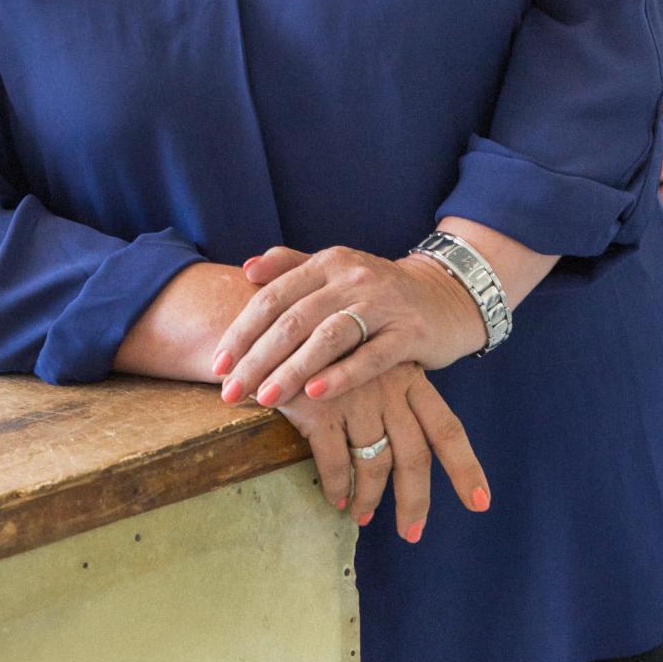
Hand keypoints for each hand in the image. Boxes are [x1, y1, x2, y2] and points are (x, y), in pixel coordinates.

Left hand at [213, 243, 489, 410]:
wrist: (446, 296)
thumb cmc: (378, 292)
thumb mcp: (336, 271)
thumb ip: (291, 266)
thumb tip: (247, 269)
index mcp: (328, 263)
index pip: (274, 296)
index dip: (241, 331)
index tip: (217, 364)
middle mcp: (353, 278)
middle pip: (294, 319)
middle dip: (257, 358)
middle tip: (230, 392)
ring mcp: (383, 303)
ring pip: (329, 336)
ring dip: (293, 369)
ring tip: (265, 398)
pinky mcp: (411, 332)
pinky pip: (372, 356)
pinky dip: (342, 374)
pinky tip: (316, 393)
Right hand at [275, 360, 491, 539]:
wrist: (277, 320)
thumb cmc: (326, 345)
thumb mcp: (368, 360)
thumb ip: (389, 395)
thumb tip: (400, 445)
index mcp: (410, 376)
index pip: (446, 428)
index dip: (465, 467)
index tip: (481, 504)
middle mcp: (390, 388)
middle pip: (414, 456)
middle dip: (415, 500)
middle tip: (411, 533)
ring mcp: (356, 397)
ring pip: (374, 464)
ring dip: (368, 497)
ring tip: (361, 514)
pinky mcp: (320, 408)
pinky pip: (336, 462)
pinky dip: (337, 486)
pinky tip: (335, 496)